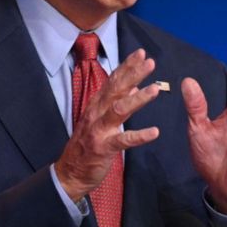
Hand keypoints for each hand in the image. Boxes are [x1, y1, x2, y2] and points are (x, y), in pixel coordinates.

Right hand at [54, 49, 160, 201]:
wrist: (71, 173)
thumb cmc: (89, 143)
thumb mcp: (101, 118)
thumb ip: (116, 101)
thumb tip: (133, 85)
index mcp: (97, 104)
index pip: (113, 80)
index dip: (126, 66)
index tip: (141, 53)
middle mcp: (97, 113)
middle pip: (116, 90)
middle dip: (133, 75)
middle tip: (150, 63)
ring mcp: (99, 130)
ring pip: (119, 110)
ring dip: (138, 98)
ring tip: (155, 89)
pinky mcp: (103, 148)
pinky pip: (123, 140)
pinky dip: (139, 136)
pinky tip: (154, 132)